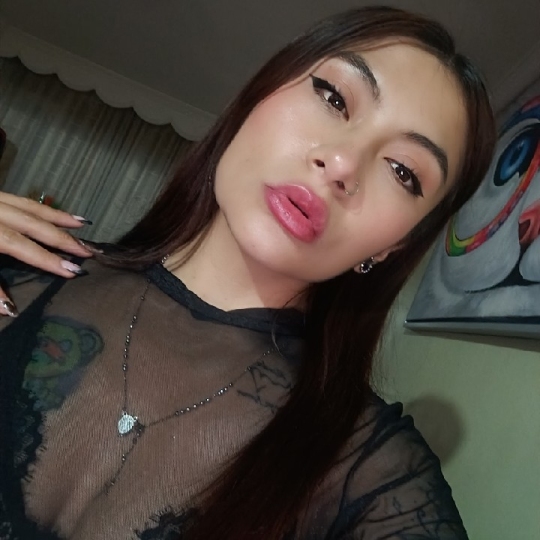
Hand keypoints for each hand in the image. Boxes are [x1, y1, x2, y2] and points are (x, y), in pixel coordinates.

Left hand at [0, 192, 95, 316]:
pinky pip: (24, 199)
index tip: (72, 270)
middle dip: (61, 239)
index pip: (20, 245)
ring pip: (32, 207)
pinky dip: (45, 207)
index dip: (46, 259)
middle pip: (33, 224)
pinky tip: (59, 214)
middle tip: (87, 251)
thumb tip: (10, 309)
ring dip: (59, 218)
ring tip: (82, 225)